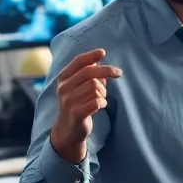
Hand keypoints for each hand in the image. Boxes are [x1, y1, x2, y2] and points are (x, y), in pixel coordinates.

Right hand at [50, 49, 121, 163]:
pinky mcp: (76, 114)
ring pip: (95, 87)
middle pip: (90, 72)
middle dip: (107, 71)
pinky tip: (101, 105)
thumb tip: (99, 58)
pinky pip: (96, 102)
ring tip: (101, 98)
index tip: (103, 52)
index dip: (91, 55)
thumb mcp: (79, 86)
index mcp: (63, 78)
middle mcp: (63, 88)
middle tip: (119, 73)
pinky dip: (103, 102)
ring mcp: (69, 101)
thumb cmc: (78, 103)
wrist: (68, 130)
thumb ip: (88, 73)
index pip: (77, 62)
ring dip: (103, 92)